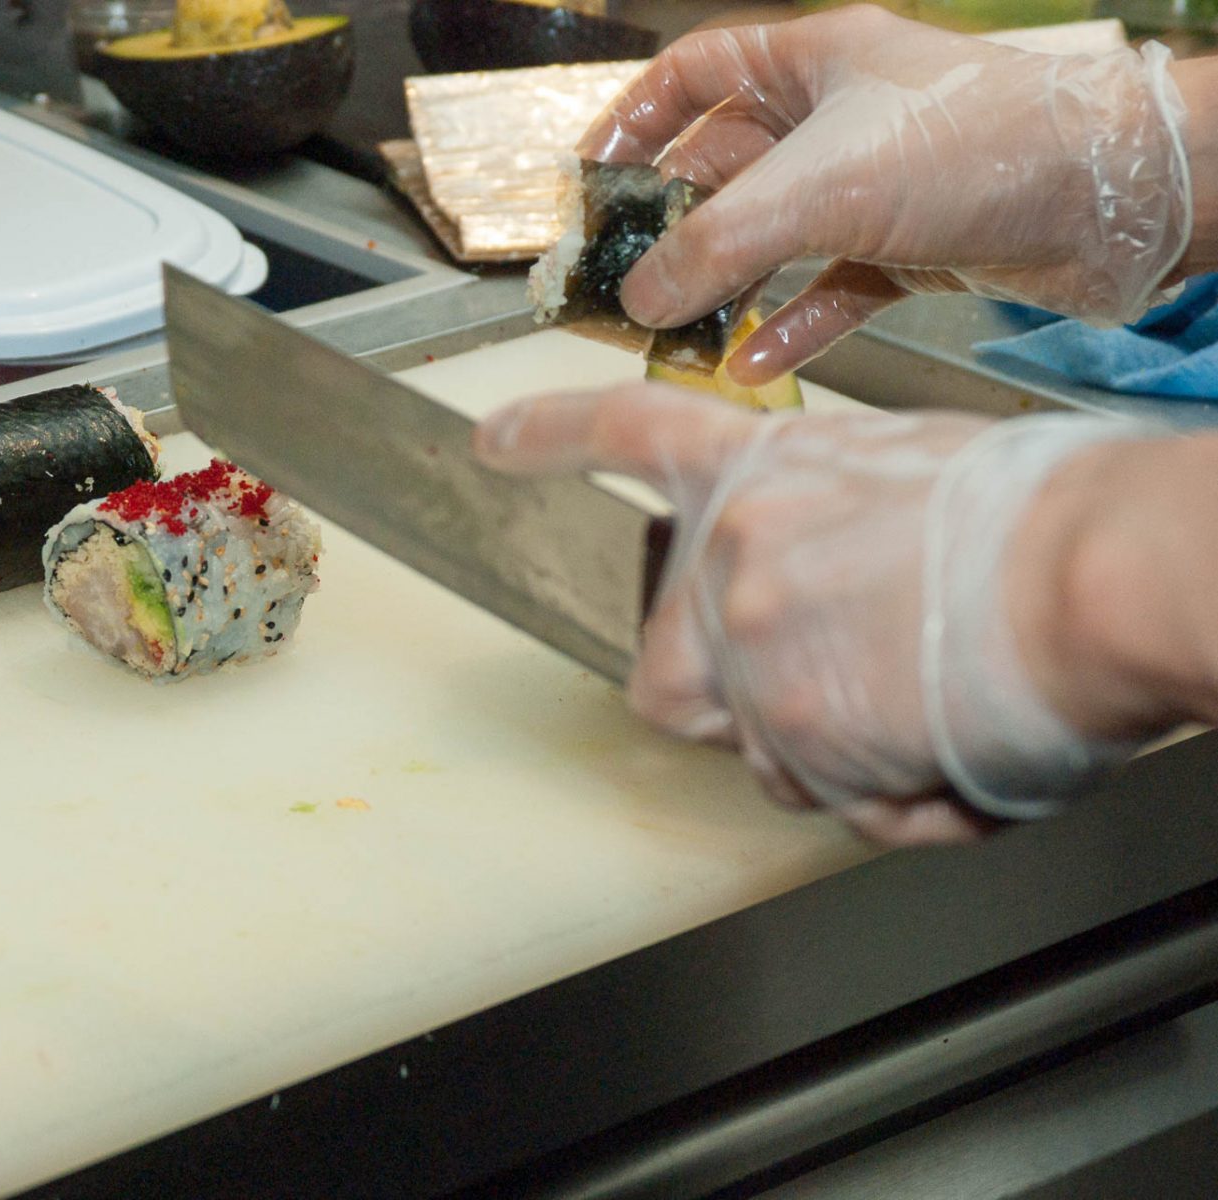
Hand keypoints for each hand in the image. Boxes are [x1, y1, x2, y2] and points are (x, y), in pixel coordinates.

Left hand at [474, 385, 1155, 845]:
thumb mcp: (912, 477)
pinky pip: (822, 798)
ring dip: (829, 753)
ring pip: (752, 747)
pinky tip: (949, 749)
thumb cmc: (1046, 521)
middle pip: (662, 666)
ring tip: (927, 708)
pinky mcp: (792, 727)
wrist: (1103, 572)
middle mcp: (734, 555)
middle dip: (721, 702)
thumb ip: (831, 526)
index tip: (493, 445)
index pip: (629, 436)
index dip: (551, 440)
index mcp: (768, 471)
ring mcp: (752, 644)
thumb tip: (831, 591)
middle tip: (817, 689)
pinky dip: (887, 796)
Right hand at [576, 6, 1191, 385]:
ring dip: (723, 285)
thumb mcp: (820, 188)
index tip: (587, 179)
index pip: (693, 74)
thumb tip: (638, 296)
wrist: (1117, 200)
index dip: (632, 121)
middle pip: (722, 167)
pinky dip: (787, 324)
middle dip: (670, 225)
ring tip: (672, 330)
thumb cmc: (981, 146)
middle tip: (619, 278)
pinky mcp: (908, 248)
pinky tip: (749, 362)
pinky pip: (825, 289)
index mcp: (812, 61)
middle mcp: (839, 117)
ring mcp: (875, 185)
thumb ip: (715, 245)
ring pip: (771, 235)